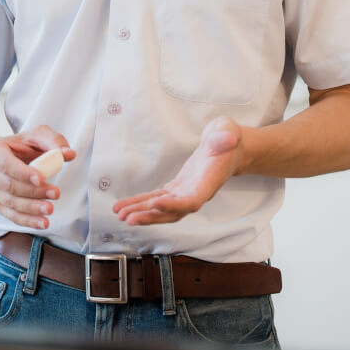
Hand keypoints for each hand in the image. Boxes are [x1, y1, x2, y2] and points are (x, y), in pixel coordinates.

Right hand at [0, 124, 75, 229]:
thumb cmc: (18, 145)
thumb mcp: (35, 135)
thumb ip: (53, 141)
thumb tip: (68, 154)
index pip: (6, 163)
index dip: (23, 172)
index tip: (41, 178)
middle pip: (9, 186)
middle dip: (33, 192)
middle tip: (55, 193)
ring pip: (10, 203)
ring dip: (32, 209)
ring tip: (50, 209)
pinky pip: (11, 216)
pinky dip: (27, 221)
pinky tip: (42, 223)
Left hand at [113, 117, 241, 225]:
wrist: (229, 146)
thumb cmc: (228, 138)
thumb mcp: (229, 132)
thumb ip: (226, 137)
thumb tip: (228, 138)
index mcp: (209, 181)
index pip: (192, 200)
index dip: (174, 205)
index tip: (155, 204)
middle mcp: (197, 192)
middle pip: (173, 211)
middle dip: (150, 216)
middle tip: (128, 218)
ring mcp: (186, 191)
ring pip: (162, 208)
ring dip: (141, 212)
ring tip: (120, 214)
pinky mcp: (178, 188)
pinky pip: (157, 198)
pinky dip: (141, 202)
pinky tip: (126, 206)